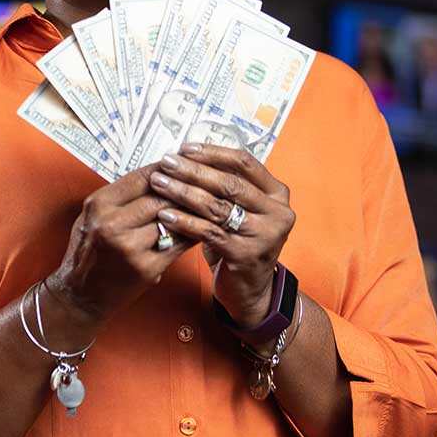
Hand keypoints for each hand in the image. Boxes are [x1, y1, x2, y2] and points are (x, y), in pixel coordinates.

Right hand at [47, 166, 197, 321]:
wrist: (81, 295)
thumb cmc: (89, 253)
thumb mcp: (94, 216)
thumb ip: (121, 198)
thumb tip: (158, 176)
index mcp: (98, 205)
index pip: (140, 177)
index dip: (165, 169)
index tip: (181, 164)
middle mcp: (111, 223)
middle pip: (159, 197)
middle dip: (181, 191)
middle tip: (200, 185)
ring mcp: (129, 247)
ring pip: (172, 219)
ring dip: (190, 212)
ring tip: (205, 205)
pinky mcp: (145, 267)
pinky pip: (177, 244)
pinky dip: (191, 235)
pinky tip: (200, 229)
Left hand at [147, 143, 295, 327]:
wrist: (250, 289)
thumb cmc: (238, 241)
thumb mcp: (239, 210)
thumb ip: (224, 186)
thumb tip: (185, 155)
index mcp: (277, 193)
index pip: (244, 162)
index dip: (213, 153)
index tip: (184, 148)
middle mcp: (278, 212)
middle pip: (229, 183)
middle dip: (193, 171)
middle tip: (166, 163)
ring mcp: (265, 235)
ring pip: (218, 206)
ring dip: (183, 193)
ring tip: (159, 184)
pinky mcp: (247, 255)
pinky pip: (209, 232)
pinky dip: (184, 222)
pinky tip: (165, 215)